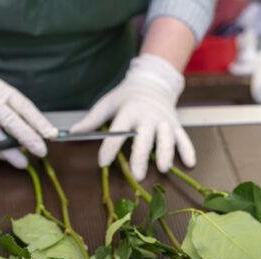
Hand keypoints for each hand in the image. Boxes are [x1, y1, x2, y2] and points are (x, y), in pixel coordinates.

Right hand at [0, 69, 57, 167]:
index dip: (38, 121)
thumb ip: (12, 109)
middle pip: (12, 120)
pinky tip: (8, 158)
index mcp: (0, 89)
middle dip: (28, 137)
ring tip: (24, 162)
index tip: (51, 134)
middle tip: (41, 150)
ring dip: (12, 152)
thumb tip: (35, 131)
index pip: (23, 105)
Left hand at [70, 54, 195, 179]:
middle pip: (144, 139)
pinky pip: (184, 138)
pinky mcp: (176, 125)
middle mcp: (148, 116)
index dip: (110, 147)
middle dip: (141, 157)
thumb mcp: (107, 104)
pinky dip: (188, 150)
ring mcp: (164, 121)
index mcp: (129, 111)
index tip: (103, 162)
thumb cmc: (125, 97)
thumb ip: (91, 120)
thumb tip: (71, 133)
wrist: (152, 81)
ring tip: (163, 169)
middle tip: (137, 175)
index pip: (118, 131)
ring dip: (166, 154)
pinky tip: (190, 163)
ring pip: (167, 139)